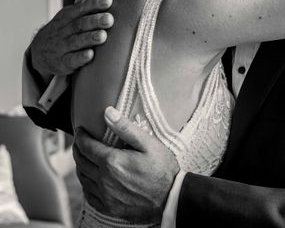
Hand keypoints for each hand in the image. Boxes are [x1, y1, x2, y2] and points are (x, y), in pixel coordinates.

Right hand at [31, 0, 112, 77]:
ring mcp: (62, 47)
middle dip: (95, 21)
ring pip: (76, 42)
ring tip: (103, 36)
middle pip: (80, 24)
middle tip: (109, 19)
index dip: (94, 4)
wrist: (39, 52)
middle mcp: (64, 30)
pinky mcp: (62, 63)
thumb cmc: (64, 29)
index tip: (108, 0)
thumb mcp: (72, 13)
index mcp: (68, 16)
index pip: (81, 8)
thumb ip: (89, 0)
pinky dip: (80, 58)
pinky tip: (90, 55)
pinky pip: (70, 60)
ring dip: (89, 38)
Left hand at [73, 107, 178, 222]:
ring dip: (80, 166)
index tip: (80, 131)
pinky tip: (90, 179)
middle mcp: (104, 179)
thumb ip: (126, 128)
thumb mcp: (148, 143)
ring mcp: (105, 195)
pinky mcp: (109, 207)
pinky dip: (86, 184)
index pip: (87, 146)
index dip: (81, 137)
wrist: (171, 197)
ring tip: (84, 157)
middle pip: (81, 162)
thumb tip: (108, 113)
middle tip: (79, 142)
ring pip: (83, 178)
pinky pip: (89, 195)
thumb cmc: (163, 169)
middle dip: (77, 149)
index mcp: (112, 162)